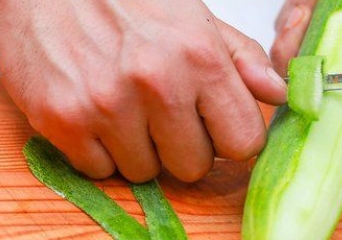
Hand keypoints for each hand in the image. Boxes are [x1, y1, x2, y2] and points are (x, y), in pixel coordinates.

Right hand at [0, 0, 286, 182]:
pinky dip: (102, 151)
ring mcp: (107, 105)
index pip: (243, 142)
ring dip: (141, 149)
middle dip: (185, 147)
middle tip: (164, 114)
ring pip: (146, 173)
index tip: (216, 129)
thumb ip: (243, 59)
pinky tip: (96, 114)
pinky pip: (101, 170)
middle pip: (195, 166)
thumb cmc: (128, 2)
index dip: (231, 139)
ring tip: (126, 108)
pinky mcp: (63, 121)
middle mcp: (157, 84)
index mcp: (200, 58)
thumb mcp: (197, 19)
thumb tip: (278, 93)